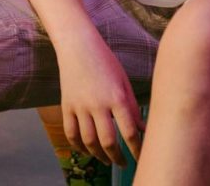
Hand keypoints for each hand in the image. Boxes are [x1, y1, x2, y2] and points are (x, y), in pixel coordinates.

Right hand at [56, 30, 144, 166]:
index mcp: (117, 97)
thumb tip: (143, 129)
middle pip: (108, 141)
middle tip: (123, 164)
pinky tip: (87, 150)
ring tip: (107, 160)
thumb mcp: (124, 81)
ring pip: (88, 141)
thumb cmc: (106, 61)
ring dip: (99, 155)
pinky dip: (78, 146)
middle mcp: (98, 104)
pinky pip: (71, 133)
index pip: (129, 131)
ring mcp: (80, 106)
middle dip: (117, 157)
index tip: (141, 158)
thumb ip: (133, 106)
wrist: (78, 46)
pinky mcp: (66, 106)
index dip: (136, 149)